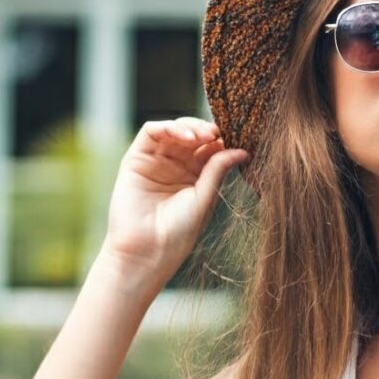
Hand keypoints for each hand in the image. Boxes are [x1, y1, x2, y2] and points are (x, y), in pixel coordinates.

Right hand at [96, 118, 247, 294]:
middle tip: (217, 134)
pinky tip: (186, 138)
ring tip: (203, 136)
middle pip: (192, 134)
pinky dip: (169, 127)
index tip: (235, 138)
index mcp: (194, 176)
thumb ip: (218, 169)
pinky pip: (151, 132)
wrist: (147, 251)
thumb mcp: (204, 198)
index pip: (208, 146)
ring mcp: (155, 161)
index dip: (221, 139)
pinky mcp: (135, 158)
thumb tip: (243, 150)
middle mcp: (174, 166)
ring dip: (190, 126)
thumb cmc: (177, 233)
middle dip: (206, 130)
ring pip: (173, 129)